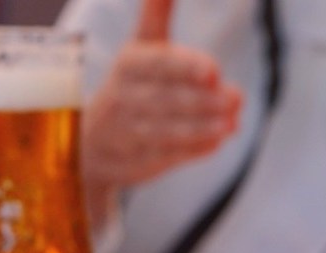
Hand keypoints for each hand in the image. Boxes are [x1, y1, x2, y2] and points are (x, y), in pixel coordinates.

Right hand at [83, 0, 241, 203]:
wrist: (88, 142)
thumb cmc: (131, 85)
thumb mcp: (140, 48)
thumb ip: (155, 12)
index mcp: (127, 66)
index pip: (157, 65)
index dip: (185, 67)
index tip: (213, 71)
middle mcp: (120, 101)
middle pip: (165, 101)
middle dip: (202, 101)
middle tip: (237, 98)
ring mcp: (123, 136)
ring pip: (164, 132)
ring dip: (200, 129)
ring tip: (231, 124)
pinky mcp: (129, 165)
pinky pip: (162, 158)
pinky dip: (191, 151)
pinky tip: (215, 143)